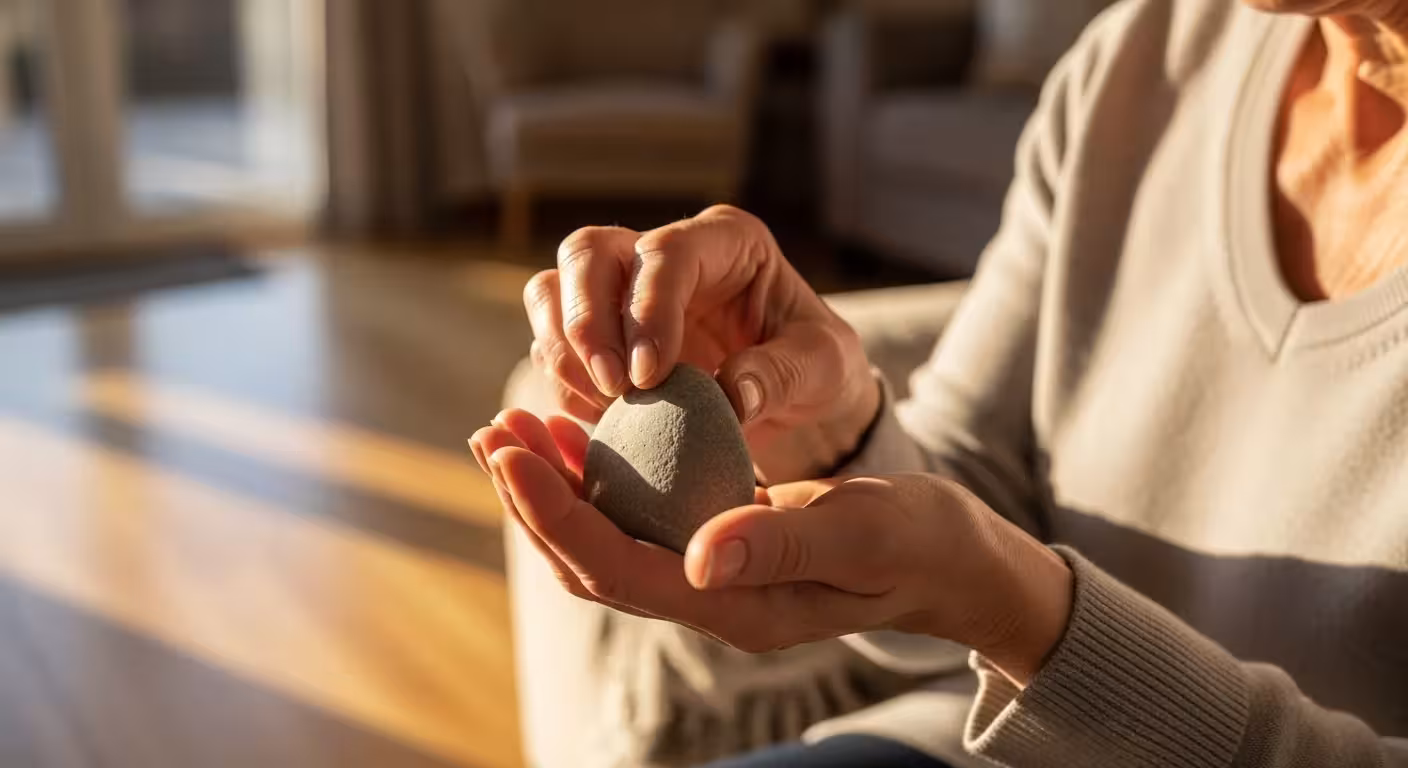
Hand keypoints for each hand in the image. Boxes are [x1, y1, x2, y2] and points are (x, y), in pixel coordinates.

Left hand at [470, 409, 1073, 685]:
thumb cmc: (914, 543)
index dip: (557, 513)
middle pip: (591, 560)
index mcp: (734, 604)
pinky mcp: (711, 545)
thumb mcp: (865, 533)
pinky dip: (594, 479)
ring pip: (604, 541)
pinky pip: (635, 519)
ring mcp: (706, 575)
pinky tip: (575, 434)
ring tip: (510, 430)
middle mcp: (705, 597)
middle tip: (492, 432)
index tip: (514, 451)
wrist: (944, 560)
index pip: (618, 566)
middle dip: (533, 501)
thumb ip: (785, 542)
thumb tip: (699, 557)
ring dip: (552, 489)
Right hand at [523, 205, 878, 483]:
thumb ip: (783, 374)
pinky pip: (552, 347)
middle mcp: (663, 253)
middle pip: (589, 251)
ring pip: (552, 290)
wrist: (794, 398)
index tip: (650, 375)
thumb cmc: (814, 366)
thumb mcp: (823, 367)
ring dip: (564, 351)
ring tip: (607, 406)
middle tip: (613, 387)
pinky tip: (604, 418)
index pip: (666, 252)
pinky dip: (565, 384)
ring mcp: (621, 291)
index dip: (648, 309)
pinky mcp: (598, 335)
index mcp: (725, 241)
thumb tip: (730, 394)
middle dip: (586, 319)